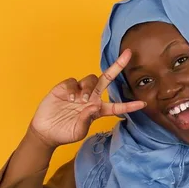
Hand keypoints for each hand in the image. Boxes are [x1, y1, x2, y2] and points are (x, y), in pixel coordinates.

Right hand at [28, 49, 143, 147]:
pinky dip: (74, 88)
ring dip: (89, 88)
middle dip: (118, 66)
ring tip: (81, 100)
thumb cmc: (64, 133)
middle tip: (128, 54)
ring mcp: (79, 91)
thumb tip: (94, 105)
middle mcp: (91, 98)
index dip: (129, 106)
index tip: (143, 104)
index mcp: (98, 110)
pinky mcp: (65, 88)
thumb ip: (87, 120)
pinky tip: (70, 98)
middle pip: (107, 79)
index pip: (117, 106)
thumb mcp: (78, 131)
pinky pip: (73, 81)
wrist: (45, 132)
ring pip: (91, 79)